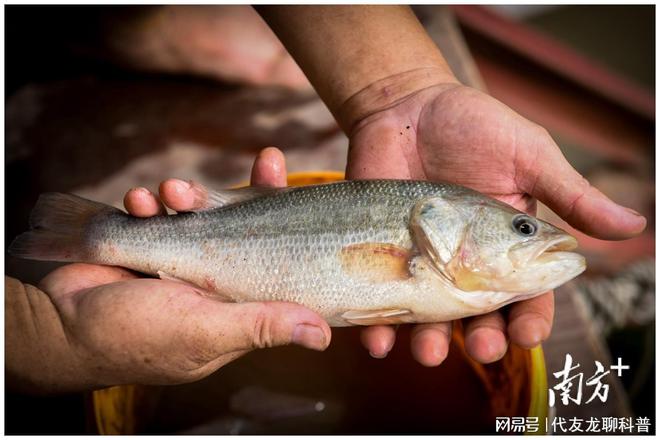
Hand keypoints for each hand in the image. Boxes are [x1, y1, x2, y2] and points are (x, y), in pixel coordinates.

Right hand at [39, 148, 328, 388]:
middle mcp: (212, 280)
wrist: (60, 327)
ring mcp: (177, 261)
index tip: (317, 194)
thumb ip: (261, 326)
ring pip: (200, 215)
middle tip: (270, 159)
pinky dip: (146, 204)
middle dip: (259, 193)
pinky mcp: (144, 245)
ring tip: (167, 194)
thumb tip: (323, 336)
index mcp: (235, 304)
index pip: (278, 262)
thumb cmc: (136, 338)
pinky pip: (156, 214)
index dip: (299, 231)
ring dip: (188, 196)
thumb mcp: (206, 332)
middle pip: (247, 229)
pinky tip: (137, 201)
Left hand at [346, 83, 645, 365]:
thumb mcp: (528, 155)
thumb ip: (571, 195)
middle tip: (482, 347)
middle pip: (478, 314)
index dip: (530, 317)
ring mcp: (420, 261)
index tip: (528, 334)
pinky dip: (377, 324)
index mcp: (506, 244)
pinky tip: (375, 340)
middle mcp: (464, 261)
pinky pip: (379, 296)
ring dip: (431, 341)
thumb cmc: (473, 126)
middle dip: (483, 337)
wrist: (404, 107)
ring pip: (428, 315)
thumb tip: (636, 226)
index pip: (525, 293)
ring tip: (429, 353)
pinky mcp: (380, 254)